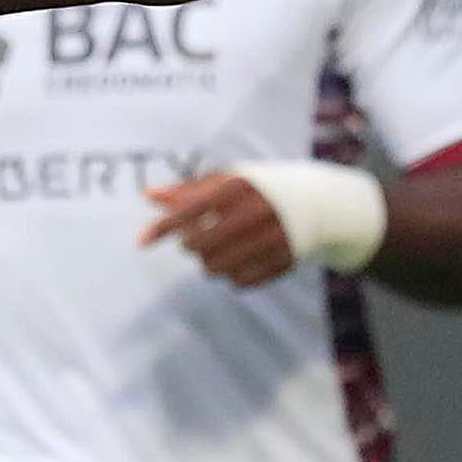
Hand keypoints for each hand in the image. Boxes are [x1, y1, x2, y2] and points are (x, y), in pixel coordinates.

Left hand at [138, 174, 298, 288]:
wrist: (319, 203)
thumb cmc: (262, 189)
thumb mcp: (230, 180)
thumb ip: (189, 190)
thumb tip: (149, 196)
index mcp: (239, 187)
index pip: (189, 212)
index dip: (163, 228)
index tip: (141, 241)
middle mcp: (254, 212)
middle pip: (198, 246)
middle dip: (191, 245)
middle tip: (199, 239)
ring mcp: (271, 238)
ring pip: (216, 268)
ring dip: (210, 262)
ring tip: (222, 249)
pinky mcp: (283, 261)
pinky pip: (239, 282)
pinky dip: (234, 274)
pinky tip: (243, 259)